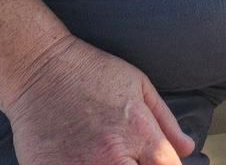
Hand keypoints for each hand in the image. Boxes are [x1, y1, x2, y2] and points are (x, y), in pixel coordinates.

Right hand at [6, 36, 193, 164]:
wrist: (39, 71)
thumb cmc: (90, 73)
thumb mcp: (138, 85)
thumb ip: (165, 122)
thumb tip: (186, 149)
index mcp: (137, 133)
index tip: (159, 163)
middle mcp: (110, 158)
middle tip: (132, 157)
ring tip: (104, 156)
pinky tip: (82, 158)